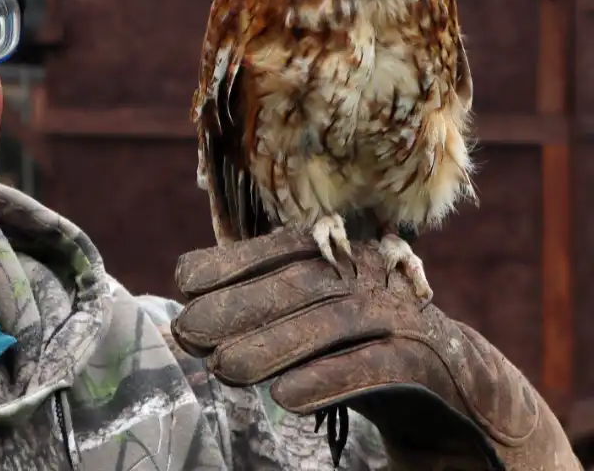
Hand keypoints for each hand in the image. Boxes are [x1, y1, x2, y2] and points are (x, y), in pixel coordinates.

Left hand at [170, 229, 580, 469]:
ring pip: (334, 322)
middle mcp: (374, 278)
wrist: (465, 396)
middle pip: (302, 283)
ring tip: (223, 370)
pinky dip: (330, 379)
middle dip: (240, 305)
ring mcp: (404, 317)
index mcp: (346, 260)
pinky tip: (284, 398)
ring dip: (274, 345)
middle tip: (187, 331)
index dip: (234, 262)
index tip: (183, 279)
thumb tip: (193, 321)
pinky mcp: (432, 363)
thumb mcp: (319, 328)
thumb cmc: (370, 352)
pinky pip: (378, 367)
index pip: (285, 250)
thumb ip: (270, 317)